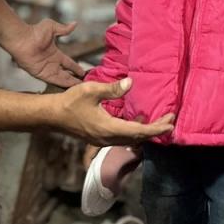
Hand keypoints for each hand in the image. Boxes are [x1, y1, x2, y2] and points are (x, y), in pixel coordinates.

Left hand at [7, 19, 85, 86]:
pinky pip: (54, 81)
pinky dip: (62, 84)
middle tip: (86, 84)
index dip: (76, 68)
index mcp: (55, 53)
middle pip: (66, 74)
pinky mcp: (41, 74)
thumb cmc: (34, 31)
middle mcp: (51, 63)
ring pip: (62, 79)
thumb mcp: (52, 27)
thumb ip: (64, 29)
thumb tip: (75, 24)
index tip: (85, 72)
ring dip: (70, 84)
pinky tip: (70, 88)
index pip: (69, 63)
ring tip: (81, 89)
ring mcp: (46, 69)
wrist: (22, 39)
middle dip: (75, 79)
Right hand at [53, 78, 174, 145]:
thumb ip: (112, 88)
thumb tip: (131, 82)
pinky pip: (122, 138)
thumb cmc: (70, 102)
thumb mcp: (92, 90)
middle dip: (155, 130)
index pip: (139, 131)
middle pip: (138, 138)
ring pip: (131, 140)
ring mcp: (104, 140)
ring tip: (158, 120)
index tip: (170, 123)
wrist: (52, 115)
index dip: (157, 128)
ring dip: (145, 131)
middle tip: (170, 120)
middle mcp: (108, 138)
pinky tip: (136, 119)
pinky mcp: (100, 138)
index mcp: (109, 128)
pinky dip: (133, 131)